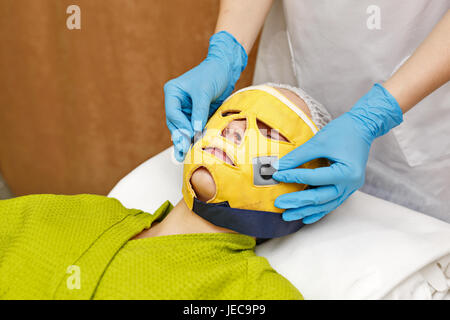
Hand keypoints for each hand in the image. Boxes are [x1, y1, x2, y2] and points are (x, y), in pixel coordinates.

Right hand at [164, 31, 246, 161]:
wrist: (226, 69)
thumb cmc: (213, 73)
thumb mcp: (204, 92)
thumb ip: (199, 111)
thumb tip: (195, 130)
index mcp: (173, 92)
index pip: (172, 114)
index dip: (181, 126)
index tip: (190, 135)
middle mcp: (176, 102)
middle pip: (175, 124)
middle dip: (181, 137)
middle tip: (185, 150)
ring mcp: (186, 109)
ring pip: (183, 128)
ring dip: (187, 140)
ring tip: (187, 154)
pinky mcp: (196, 114)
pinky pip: (194, 127)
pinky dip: (196, 136)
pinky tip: (196, 148)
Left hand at [272, 84, 402, 223]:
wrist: (363, 127)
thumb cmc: (343, 131)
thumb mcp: (319, 141)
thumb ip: (298, 156)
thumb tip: (278, 166)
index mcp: (346, 172)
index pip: (314, 178)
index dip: (293, 177)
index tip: (276, 175)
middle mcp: (350, 184)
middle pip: (319, 198)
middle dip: (297, 202)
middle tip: (279, 204)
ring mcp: (349, 188)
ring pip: (325, 205)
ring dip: (305, 211)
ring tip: (287, 216)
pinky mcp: (346, 188)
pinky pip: (331, 203)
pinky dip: (318, 211)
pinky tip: (305, 218)